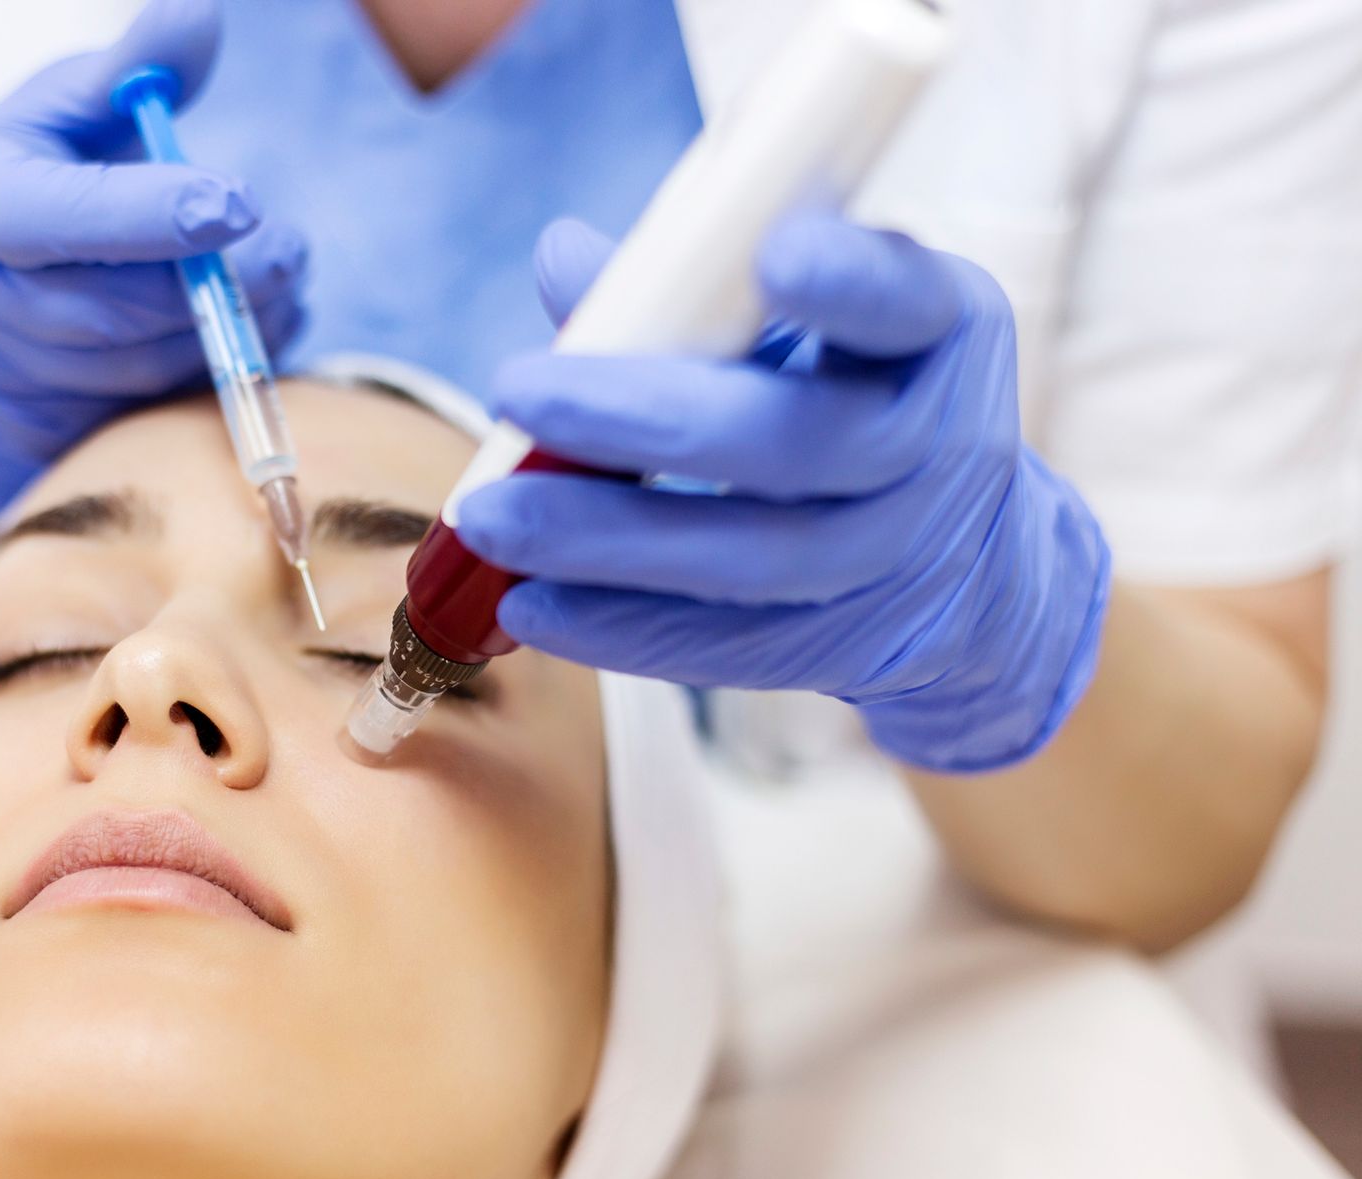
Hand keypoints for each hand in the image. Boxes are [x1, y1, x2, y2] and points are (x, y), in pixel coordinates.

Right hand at [0, 0, 307, 514]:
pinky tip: (249, 335)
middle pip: (98, 309)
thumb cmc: (30, 186)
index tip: (236, 202)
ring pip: (129, 371)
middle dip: (212, 282)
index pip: (41, 216)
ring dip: (224, 332)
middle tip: (290, 250)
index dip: (141, 216)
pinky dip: (208, 376)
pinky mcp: (31, 443)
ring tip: (284, 285)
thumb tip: (198, 17)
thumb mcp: (61, 115)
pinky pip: (142, 416)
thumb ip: (131, 72)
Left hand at [457, 213, 1110, 771]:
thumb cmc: (845, 394)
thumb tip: (566, 258)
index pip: (900, 297)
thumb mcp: (799, 324)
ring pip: (752, 557)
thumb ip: (688, 289)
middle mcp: (942, 443)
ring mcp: (903, 558)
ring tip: (489, 516)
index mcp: (938, 325)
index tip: (774, 254)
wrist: (963, 558)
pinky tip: (530, 607)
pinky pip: (729, 649)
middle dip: (643, 419)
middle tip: (512, 389)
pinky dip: (622, 629)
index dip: (847, 281)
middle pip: (796, 439)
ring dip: (605, 540)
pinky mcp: (854, 648)